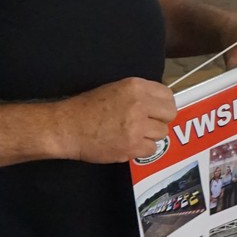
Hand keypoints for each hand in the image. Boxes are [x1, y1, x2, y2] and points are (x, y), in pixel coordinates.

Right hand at [56, 77, 176, 162]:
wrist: (66, 127)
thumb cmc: (87, 108)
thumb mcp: (116, 89)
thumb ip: (139, 94)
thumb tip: (159, 104)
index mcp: (135, 87)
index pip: (167, 95)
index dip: (162, 105)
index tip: (156, 111)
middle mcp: (139, 104)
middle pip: (170, 114)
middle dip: (160, 119)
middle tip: (147, 124)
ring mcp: (137, 126)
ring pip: (162, 133)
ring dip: (150, 135)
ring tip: (133, 134)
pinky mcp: (132, 146)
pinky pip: (151, 149)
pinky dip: (141, 149)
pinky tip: (128, 144)